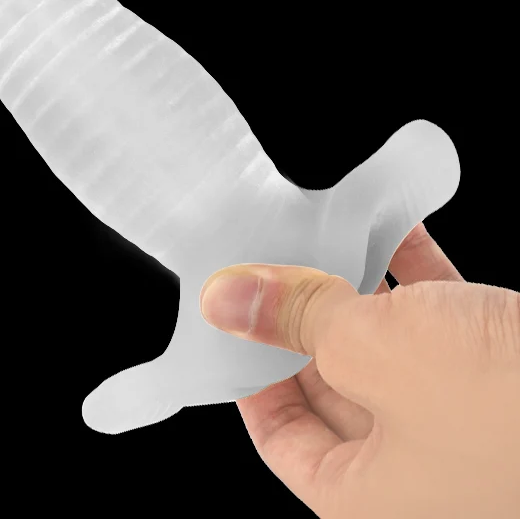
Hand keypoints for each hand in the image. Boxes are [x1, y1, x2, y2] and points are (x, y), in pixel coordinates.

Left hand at [199, 223, 519, 517]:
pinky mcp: (510, 384)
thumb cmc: (513, 412)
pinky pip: (447, 328)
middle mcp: (423, 478)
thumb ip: (296, 321)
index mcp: (373, 501)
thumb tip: (227, 298)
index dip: (248, 375)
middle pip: (333, 390)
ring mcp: (470, 433)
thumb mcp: (377, 352)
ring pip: (392, 353)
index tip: (232, 318)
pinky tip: (397, 227)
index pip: (283, 443)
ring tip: (323, 233)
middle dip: (302, 318)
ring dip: (357, 288)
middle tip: (268, 259)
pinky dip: (419, 279)